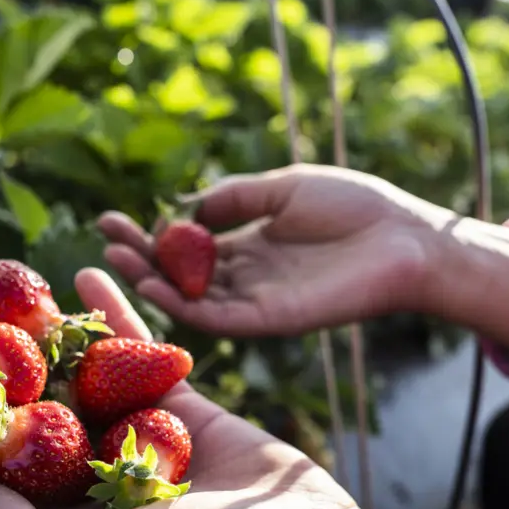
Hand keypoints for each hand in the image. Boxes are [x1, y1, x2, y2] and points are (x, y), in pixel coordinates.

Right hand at [101, 163, 508, 353]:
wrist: (404, 238)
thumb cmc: (356, 207)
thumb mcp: (284, 188)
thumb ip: (235, 199)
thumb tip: (185, 210)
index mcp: (249, 245)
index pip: (186, 245)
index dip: (149, 233)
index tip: (113, 217)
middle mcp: (246, 277)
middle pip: (180, 273)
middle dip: (140, 256)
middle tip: (104, 237)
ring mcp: (257, 300)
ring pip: (191, 299)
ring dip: (152, 282)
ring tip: (118, 257)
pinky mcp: (271, 320)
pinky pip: (218, 319)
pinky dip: (183, 304)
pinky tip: (155, 283)